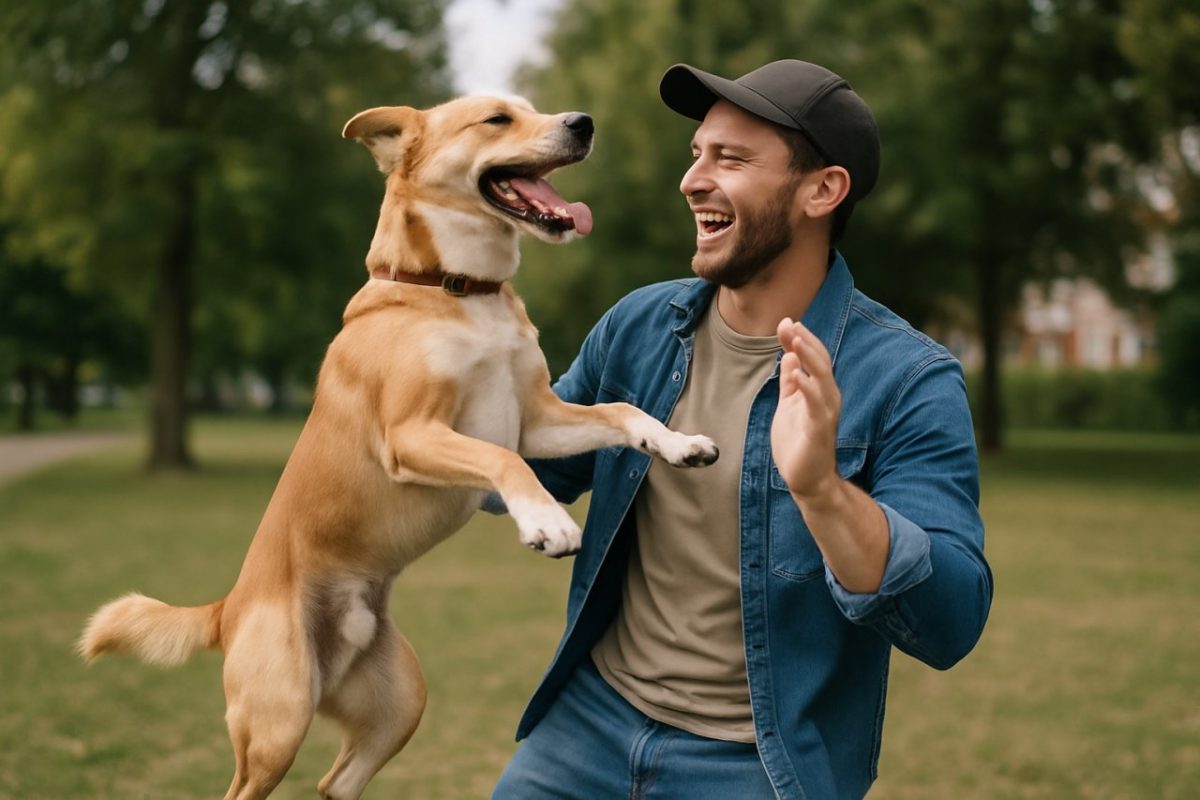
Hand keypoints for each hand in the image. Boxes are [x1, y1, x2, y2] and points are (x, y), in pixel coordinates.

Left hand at [770, 318, 840, 502]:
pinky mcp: (820, 431)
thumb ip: (791, 380)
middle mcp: (827, 398)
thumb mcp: (790, 404)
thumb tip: (789, 355)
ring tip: (795, 341)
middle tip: (790, 324)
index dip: (801, 339)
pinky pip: (816, 406)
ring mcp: (825, 414)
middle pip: (820, 362)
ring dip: (810, 358)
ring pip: (823, 379)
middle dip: (805, 341)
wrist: (807, 480)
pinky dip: (809, 389)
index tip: (786, 322)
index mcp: (819, 391)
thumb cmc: (799, 443)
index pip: (813, 358)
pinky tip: (799, 376)